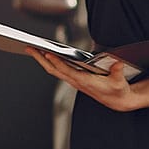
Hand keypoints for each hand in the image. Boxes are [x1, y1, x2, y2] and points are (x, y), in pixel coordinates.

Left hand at [29, 48, 148, 112]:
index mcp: (85, 81)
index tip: (47, 53)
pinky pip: (58, 70)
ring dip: (42, 60)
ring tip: (32, 48)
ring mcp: (74, 80)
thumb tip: (117, 64)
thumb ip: (117, 72)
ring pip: (54, 70)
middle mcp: (76, 81)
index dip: (57, 63)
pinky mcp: (75, 79)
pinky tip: (45, 54)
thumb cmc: (118, 90)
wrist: (117, 100)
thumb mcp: (119, 81)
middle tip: (29, 48)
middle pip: (54, 70)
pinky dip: (50, 62)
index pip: (67, 71)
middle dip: (41, 59)